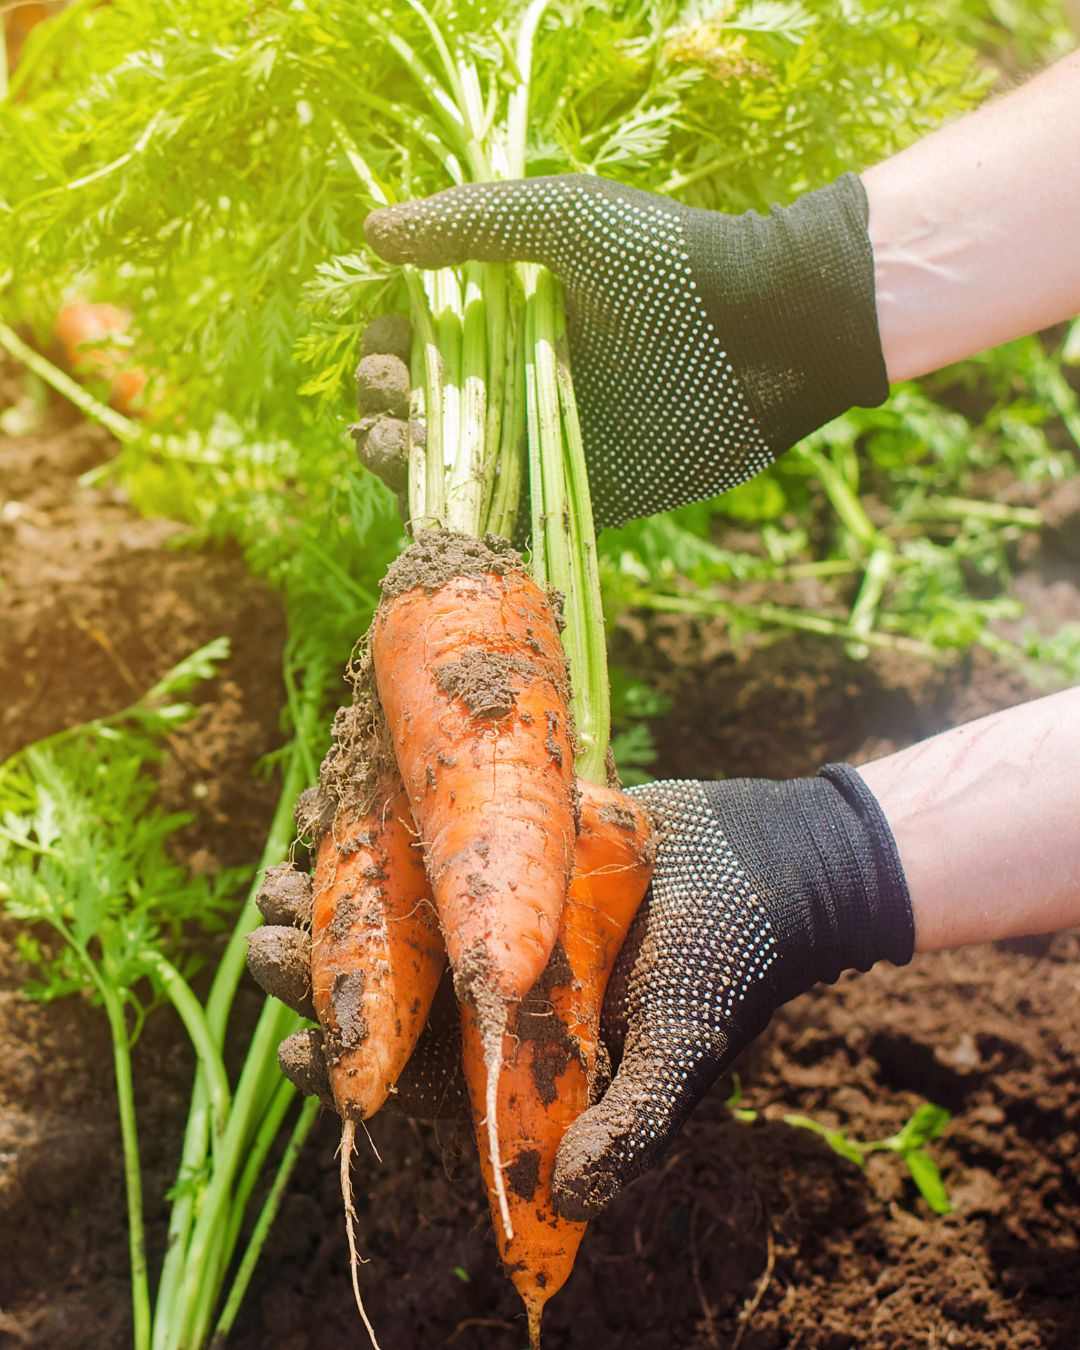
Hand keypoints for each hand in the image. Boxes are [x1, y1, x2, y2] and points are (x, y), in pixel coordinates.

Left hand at [247, 764, 912, 1217]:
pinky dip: (387, 817)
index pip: (421, 1076)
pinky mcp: (508, 848)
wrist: (764, 858)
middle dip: (323, 973)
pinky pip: (433, 837)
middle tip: (261, 943)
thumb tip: (575, 1203)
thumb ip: (634, 1122)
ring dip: (339, 893)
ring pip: (399, 912)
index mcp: (524, 1051)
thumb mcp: (683, 1047)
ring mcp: (499, 912)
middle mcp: (498, 984)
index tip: (294, 1059)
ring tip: (279, 869)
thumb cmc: (727, 962)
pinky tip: (338, 793)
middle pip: (393, 989)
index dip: (355, 1072)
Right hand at [364, 173, 887, 527]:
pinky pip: (503, 521)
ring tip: (390, 439)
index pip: (423, 344)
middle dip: (382, 402)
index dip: (387, 348)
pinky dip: (460, 524)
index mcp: (513, 321)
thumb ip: (468, 223)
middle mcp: (522, 385)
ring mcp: (546, 444)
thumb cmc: (667, 262)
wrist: (763, 329)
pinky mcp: (576, 495)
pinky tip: (433, 505)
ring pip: (449, 471)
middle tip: (388, 389)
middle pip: (422, 409)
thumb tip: (374, 232)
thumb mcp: (562, 218)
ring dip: (400, 461)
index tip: (385, 342)